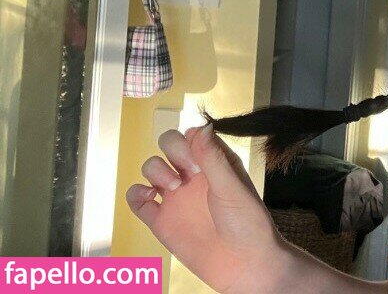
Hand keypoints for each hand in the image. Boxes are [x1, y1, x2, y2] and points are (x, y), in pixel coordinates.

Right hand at [126, 125, 290, 292]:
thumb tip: (203, 125)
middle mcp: (194, 176)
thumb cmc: (248, 225)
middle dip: (173, 150)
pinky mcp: (161, 219)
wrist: (244, 265)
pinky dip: (136, 192)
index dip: (191, 139)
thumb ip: (214, 158)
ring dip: (156, 169)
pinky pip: (137, 199)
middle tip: (188, 172)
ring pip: (151, 167)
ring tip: (174, 186)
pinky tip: (150, 196)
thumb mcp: (233, 188)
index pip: (193, 135)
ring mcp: (176, 197)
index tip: (199, 157)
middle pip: (169, 145)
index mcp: (216, 164)